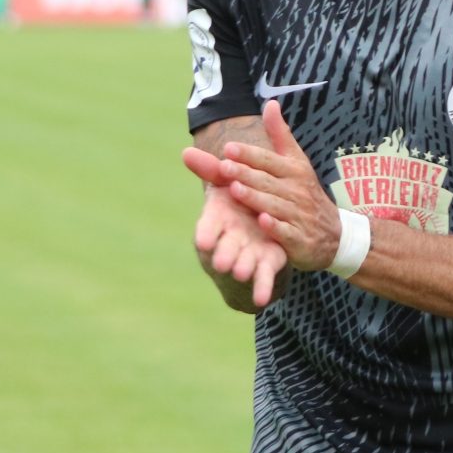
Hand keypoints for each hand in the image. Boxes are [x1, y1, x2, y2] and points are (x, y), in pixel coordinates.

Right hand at [183, 148, 287, 308]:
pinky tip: (263, 300)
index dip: (206, 234)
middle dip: (223, 255)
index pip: (209, 226)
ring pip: (244, 263)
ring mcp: (248, 252)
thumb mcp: (226, 180)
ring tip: (241, 274)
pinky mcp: (266, 262)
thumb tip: (186, 151)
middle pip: (225, 248)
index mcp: (219, 219)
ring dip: (242, 268)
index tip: (204, 241)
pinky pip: (263, 277)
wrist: (259, 215)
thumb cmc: (236, 195)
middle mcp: (230, 238)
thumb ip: (210, 169)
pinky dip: (262, 288)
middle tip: (221, 263)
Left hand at [210, 100, 344, 271]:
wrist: (335, 233)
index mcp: (294, 170)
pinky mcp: (300, 239)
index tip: (229, 148)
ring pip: (275, 204)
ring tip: (235, 190)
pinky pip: (287, 232)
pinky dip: (276, 227)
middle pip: (267, 181)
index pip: (269, 160)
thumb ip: (280, 135)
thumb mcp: (296, 162)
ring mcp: (300, 215)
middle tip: (224, 167)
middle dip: (246, 174)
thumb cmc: (306, 193)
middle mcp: (297, 191)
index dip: (250, 154)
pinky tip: (263, 221)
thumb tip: (270, 102)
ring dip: (255, 197)